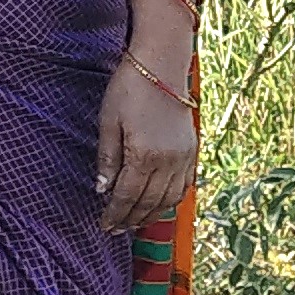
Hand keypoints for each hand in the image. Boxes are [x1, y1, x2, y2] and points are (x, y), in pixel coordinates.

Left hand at [95, 57, 196, 236]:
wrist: (161, 65)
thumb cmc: (129, 89)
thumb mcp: (109, 121)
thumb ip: (107, 158)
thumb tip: (102, 190)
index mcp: (144, 155)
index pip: (127, 196)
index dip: (115, 213)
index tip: (105, 225)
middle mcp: (168, 162)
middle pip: (148, 203)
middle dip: (131, 219)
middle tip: (117, 229)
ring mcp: (183, 157)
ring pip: (169, 199)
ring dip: (152, 215)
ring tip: (135, 222)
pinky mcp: (191, 150)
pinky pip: (184, 186)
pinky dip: (171, 200)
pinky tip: (159, 204)